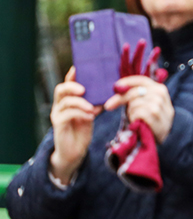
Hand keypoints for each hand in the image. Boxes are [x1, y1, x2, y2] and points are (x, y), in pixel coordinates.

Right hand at [49, 67, 99, 184]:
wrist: (75, 150)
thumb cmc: (84, 128)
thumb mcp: (91, 112)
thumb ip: (96, 101)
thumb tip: (109, 91)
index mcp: (68, 99)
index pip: (67, 83)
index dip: (72, 75)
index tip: (78, 67)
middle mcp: (59, 105)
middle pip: (60, 89)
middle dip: (73, 86)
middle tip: (85, 89)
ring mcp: (57, 115)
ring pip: (65, 102)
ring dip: (81, 103)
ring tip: (93, 108)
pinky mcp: (58, 125)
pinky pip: (67, 115)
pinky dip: (80, 113)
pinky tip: (90, 117)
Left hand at [105, 76, 174, 143]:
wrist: (160, 137)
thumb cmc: (149, 119)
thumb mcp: (144, 103)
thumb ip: (135, 94)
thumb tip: (117, 87)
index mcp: (160, 89)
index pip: (142, 80)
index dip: (127, 82)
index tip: (115, 87)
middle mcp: (162, 95)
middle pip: (136, 91)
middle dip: (121, 99)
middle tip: (109, 106)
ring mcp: (160, 107)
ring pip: (136, 103)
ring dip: (130, 112)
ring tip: (135, 118)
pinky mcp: (157, 119)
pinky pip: (139, 113)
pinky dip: (134, 118)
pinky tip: (137, 123)